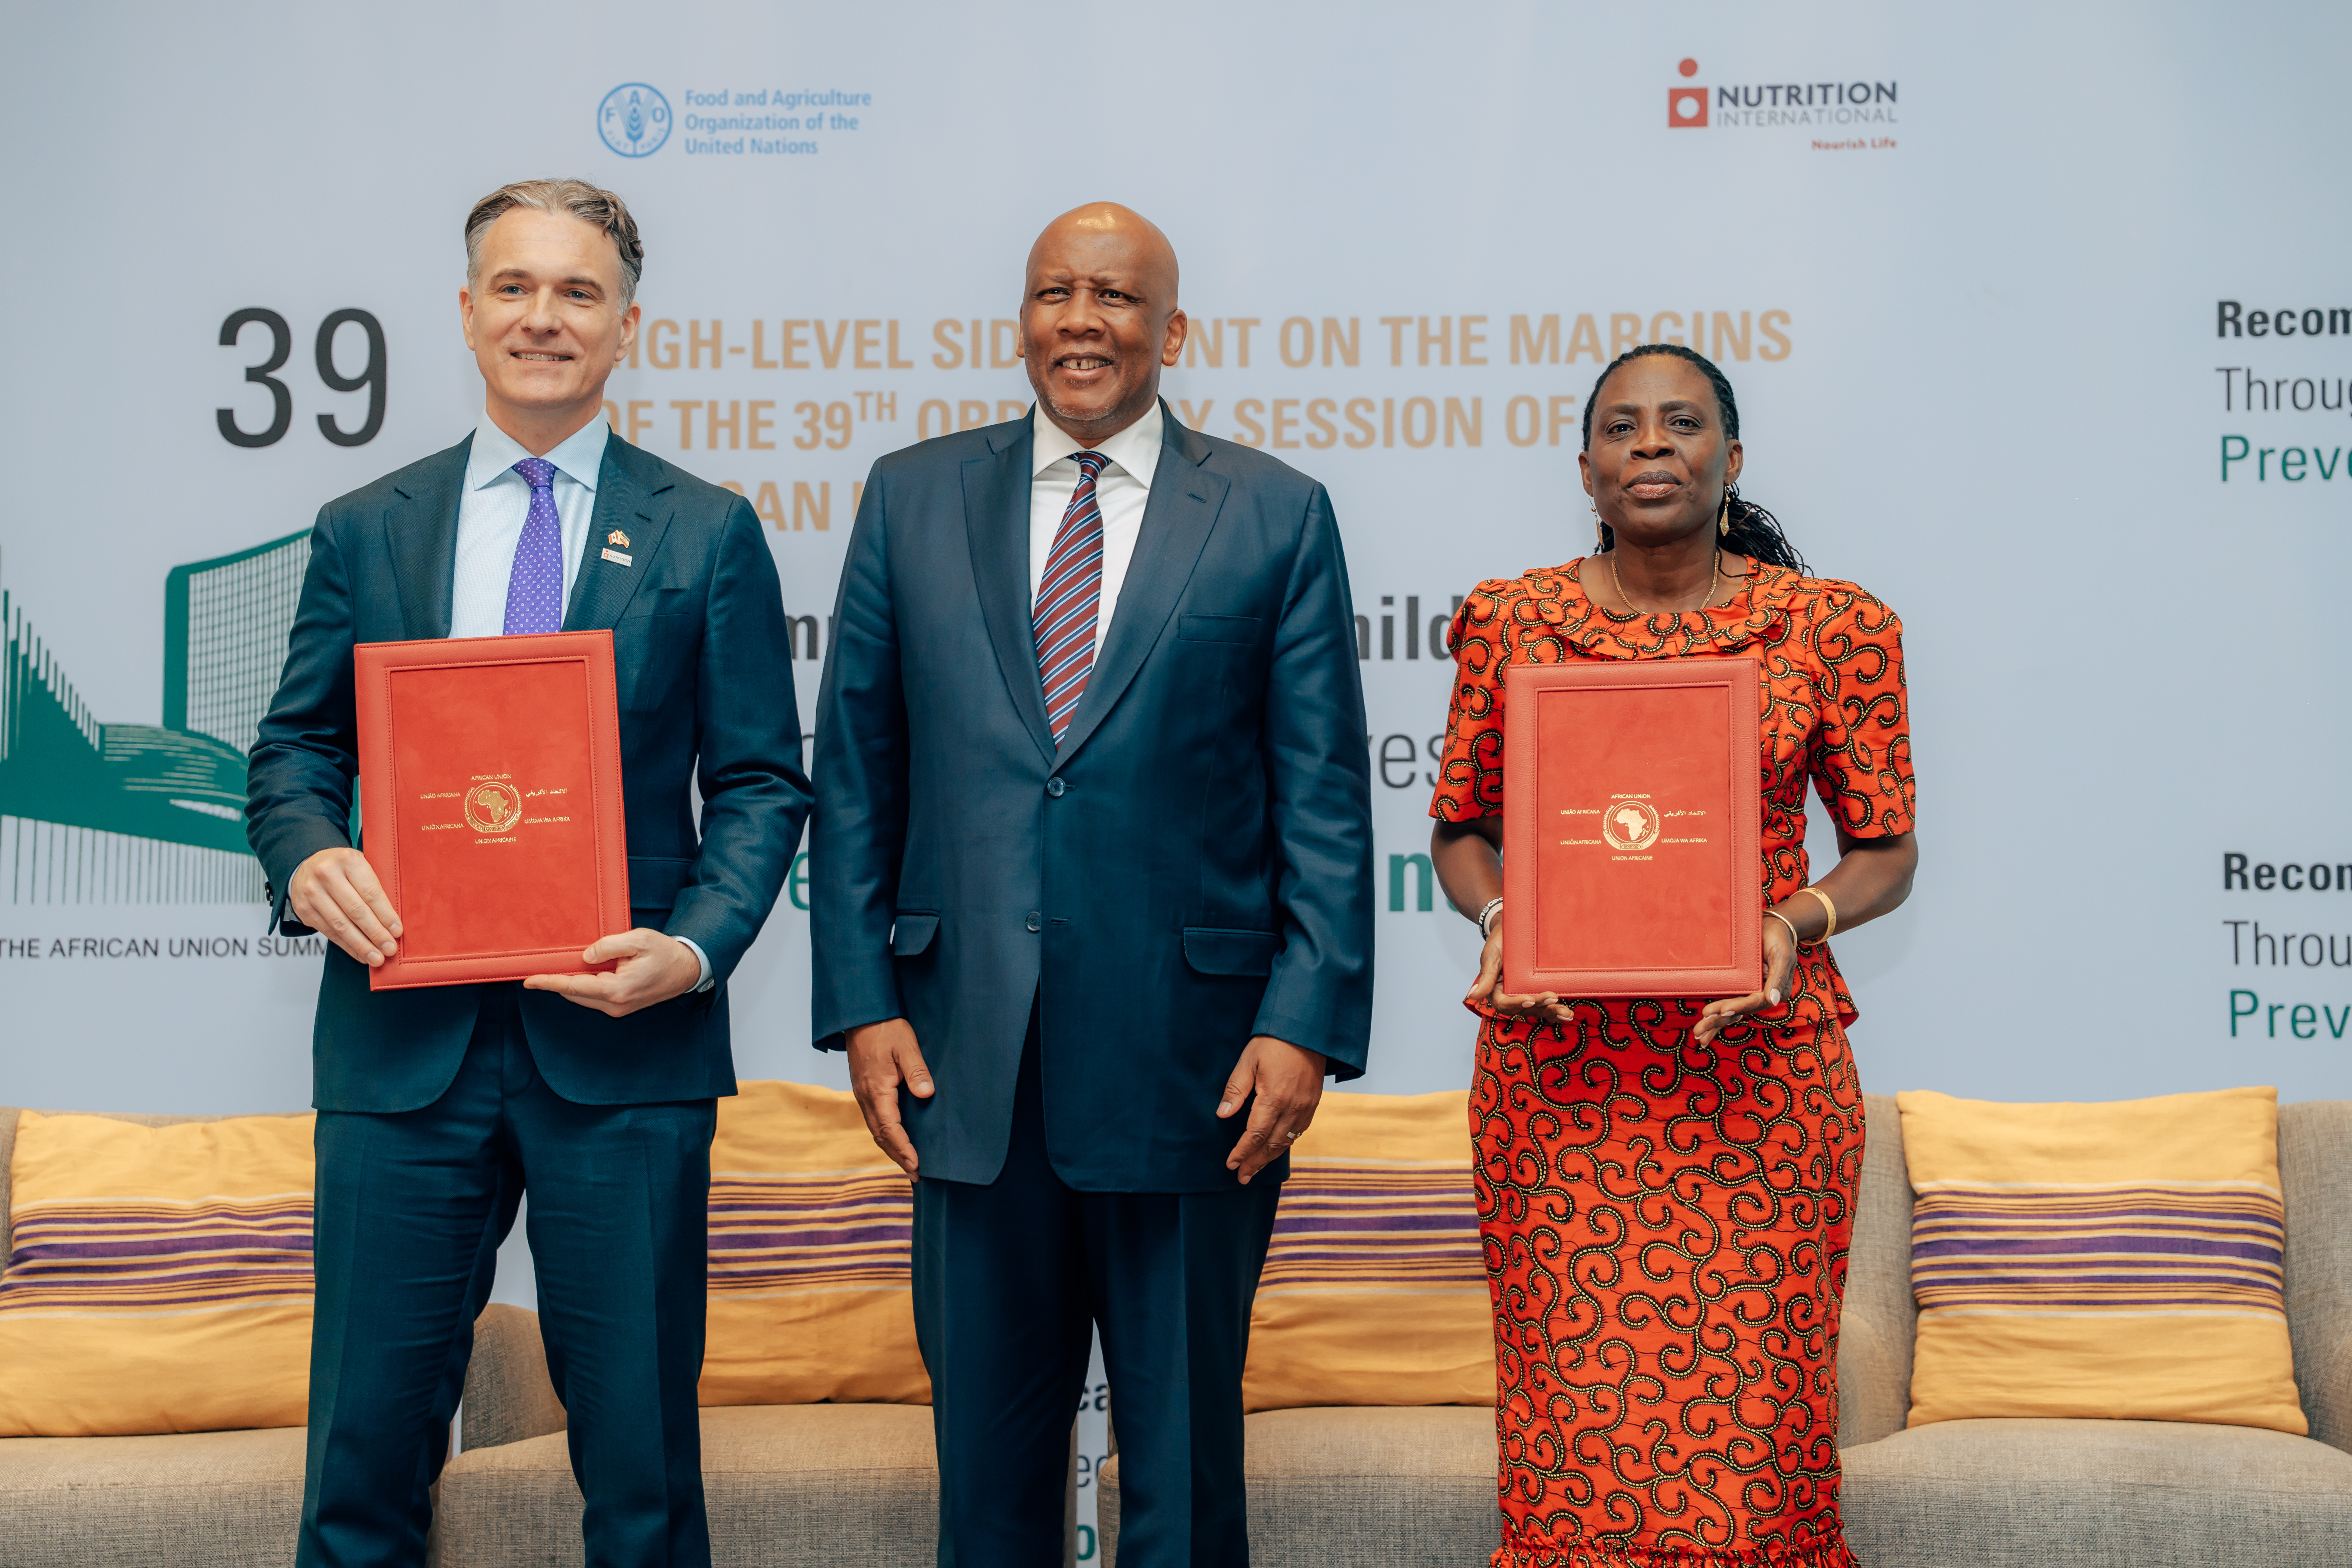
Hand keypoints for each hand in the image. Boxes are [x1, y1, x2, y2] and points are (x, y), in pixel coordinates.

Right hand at [289, 846, 401, 966]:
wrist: (307, 865)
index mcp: (348, 860)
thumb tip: (393, 921)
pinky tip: (360, 954)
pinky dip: (346, 946)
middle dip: (375, 933)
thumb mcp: (360, 866)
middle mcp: (327, 875)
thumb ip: (374, 886)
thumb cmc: (342, 868)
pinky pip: (329, 932)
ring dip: (361, 945)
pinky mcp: (304, 910)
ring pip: (341, 925)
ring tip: (376, 958)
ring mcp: (312, 893)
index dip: (385, 915)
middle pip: (356, 911)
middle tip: (389, 949)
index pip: (371, 893)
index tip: (397, 931)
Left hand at [523, 928, 701, 1016]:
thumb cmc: (665, 953)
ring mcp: (618, 1008)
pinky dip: (584, 985)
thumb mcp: (638, 940)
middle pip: (574, 993)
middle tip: (546, 964)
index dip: (549, 983)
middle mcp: (615, 1004)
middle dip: (558, 980)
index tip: (529, 981)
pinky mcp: (620, 1007)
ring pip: (582, 996)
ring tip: (571, 964)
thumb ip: (609, 946)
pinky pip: (593, 997)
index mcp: (618, 989)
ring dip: (572, 982)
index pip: (573, 986)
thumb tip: (585, 956)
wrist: (686, 970)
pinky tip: (588, 971)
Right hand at [846, 1018, 933, 1177]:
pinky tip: (895, 1138)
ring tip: (907, 1163)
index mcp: (877, 1089)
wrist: (861, 1015)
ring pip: (875, 1130)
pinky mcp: (864, 1090)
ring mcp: (862, 1094)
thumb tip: (926, 1094)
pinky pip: (874, 1120)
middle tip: (916, 1175)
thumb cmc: (885, 1028)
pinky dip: (885, 1135)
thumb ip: (916, 1070)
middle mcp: (866, 1097)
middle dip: (898, 1156)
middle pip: (881, 1136)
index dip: (904, 1149)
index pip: (890, 1128)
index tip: (917, 1165)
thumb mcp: (906, 1045)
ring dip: (891, 1148)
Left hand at [1218, 1035, 1325, 1184]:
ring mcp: (1306, 1107)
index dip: (1242, 1152)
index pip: (1255, 1135)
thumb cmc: (1274, 1042)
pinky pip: (1299, 1132)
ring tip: (1255, 1169)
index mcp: (1274, 1098)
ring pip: (1287, 1141)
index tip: (1230, 1164)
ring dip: (1270, 1158)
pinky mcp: (1313, 1103)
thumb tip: (1222, 1114)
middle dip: (1255, 1163)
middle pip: (1272, 1144)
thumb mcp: (1249, 1060)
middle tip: (1241, 1177)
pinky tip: (1276, 1148)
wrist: (1308, 1030)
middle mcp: (1293, 1107)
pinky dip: (1285, 1144)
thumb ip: (1236, 1089)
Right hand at [1463, 910, 1570, 1025]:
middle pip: (1524, 1010)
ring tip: (1566, 1014)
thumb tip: (1472, 996)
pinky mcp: (1537, 990)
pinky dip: (1555, 1010)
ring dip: (1551, 1013)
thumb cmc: (1499, 941)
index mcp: (1496, 990)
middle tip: (1553, 999)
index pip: (1504, 1004)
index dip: (1516, 1004)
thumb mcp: (1490, 957)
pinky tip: (1568, 1015)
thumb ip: (1485, 978)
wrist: (1512, 928)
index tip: (1529, 1000)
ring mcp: (1525, 994)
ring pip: (1537, 1010)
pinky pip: (1545, 1004)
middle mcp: (1511, 995)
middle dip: (1540, 1007)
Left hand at [1693, 907, 1799, 1043]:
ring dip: (1715, 1023)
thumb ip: (1779, 979)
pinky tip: (1706, 1025)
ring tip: (1698, 1033)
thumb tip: (1774, 1001)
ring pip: (1732, 1011)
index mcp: (1775, 991)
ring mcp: (1751, 992)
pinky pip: (1729, 1002)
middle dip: (1720, 1021)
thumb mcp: (1783, 956)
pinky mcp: (1742, 987)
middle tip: (1700, 1029)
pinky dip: (1718, 1015)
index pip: (1755, 1002)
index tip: (1722, 1012)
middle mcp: (1762, 995)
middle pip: (1740, 1011)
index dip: (1739, 1007)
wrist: (1774, 926)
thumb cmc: (1779, 939)